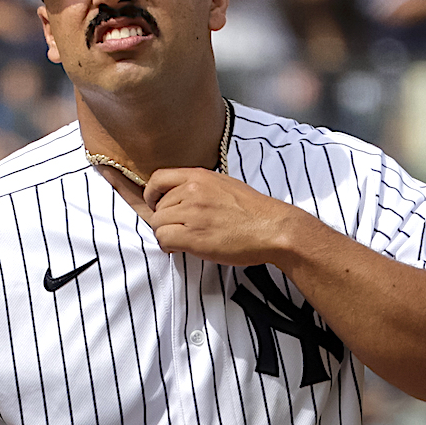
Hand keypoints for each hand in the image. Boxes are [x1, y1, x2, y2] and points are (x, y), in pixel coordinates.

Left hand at [143, 167, 304, 266]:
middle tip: (180, 229)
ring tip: (183, 240)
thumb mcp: (224, 185)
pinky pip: (164, 239)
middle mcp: (192, 190)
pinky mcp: (194, 235)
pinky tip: (181, 248)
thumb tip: (178, 196)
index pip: (158, 178)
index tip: (155, 204)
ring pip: (158, 224)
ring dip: (167, 234)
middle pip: (157, 207)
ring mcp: (192, 213)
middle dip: (165, 220)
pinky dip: (168, 246)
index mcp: (199, 176)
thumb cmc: (253, 211)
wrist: (273, 228)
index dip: (151, 194)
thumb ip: (199, 187)